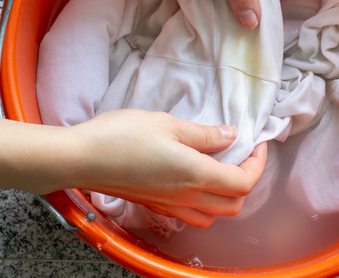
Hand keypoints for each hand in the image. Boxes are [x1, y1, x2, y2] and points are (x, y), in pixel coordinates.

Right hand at [64, 109, 267, 226]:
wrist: (81, 159)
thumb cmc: (120, 136)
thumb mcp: (168, 123)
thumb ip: (204, 134)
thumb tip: (230, 135)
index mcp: (196, 175)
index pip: (243, 182)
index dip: (257, 164)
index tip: (256, 144)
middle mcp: (186, 198)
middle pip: (234, 205)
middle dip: (246, 181)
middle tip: (242, 155)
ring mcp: (169, 206)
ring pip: (213, 215)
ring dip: (226, 196)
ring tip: (221, 168)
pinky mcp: (154, 206)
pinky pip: (191, 216)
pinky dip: (204, 203)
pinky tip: (194, 179)